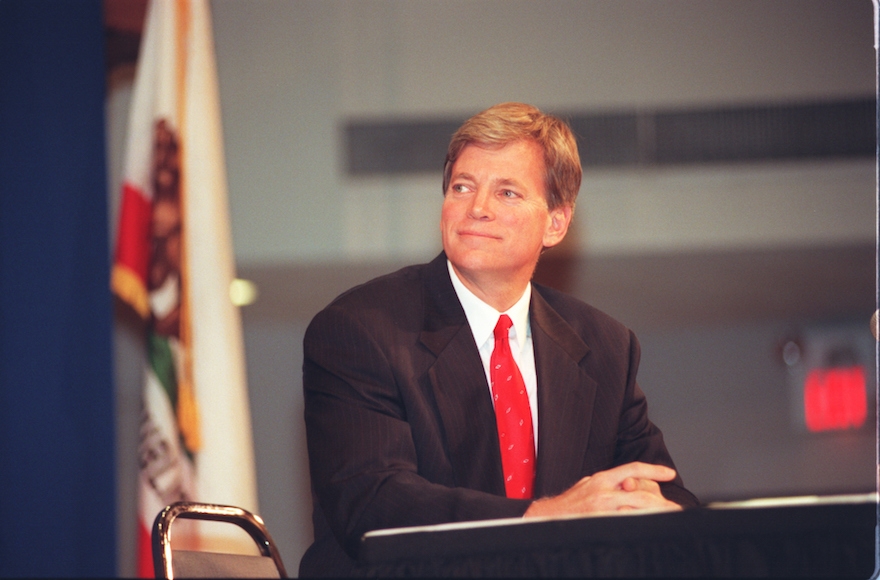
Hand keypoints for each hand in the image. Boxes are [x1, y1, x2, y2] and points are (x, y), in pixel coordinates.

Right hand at [523, 462, 681, 517]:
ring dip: (656, 513)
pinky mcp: (600, 522)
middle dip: (661, 501)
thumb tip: (625, 483)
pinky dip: (639, 523)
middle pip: (641, 493)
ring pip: (637, 508)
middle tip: (676, 507)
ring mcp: (603, 508)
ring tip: (669, 517)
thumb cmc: (567, 504)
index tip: (669, 473)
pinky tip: (649, 526)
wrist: (547, 517)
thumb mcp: (587, 485)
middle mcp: (603, 491)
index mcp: (601, 479)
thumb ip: (606, 484)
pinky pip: (626, 522)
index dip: (653, 469)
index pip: (632, 469)